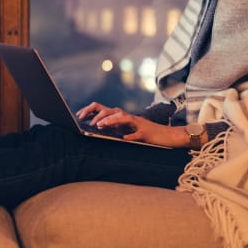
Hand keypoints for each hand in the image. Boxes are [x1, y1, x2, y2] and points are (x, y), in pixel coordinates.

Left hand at [77, 102, 191, 147]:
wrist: (167, 136)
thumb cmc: (145, 134)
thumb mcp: (127, 130)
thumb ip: (115, 127)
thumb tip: (98, 127)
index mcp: (121, 116)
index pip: (103, 109)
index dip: (91, 110)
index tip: (79, 115)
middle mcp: (128, 117)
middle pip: (110, 109)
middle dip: (97, 114)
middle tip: (88, 122)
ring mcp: (137, 123)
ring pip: (122, 117)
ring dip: (110, 121)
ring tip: (100, 126)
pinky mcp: (146, 132)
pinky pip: (137, 133)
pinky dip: (130, 135)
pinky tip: (124, 138)